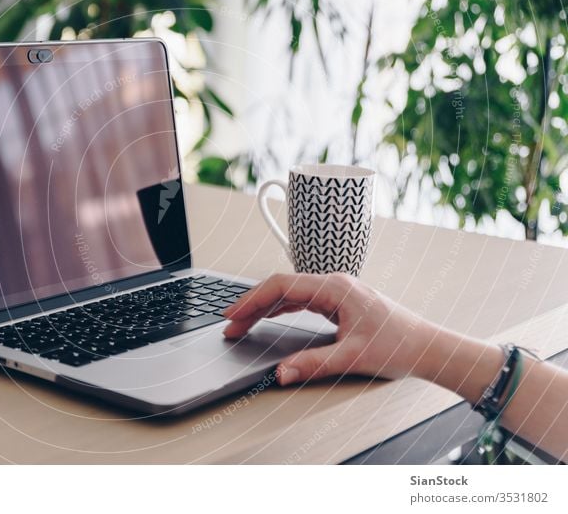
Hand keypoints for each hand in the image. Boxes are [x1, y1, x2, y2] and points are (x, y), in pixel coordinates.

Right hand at [222, 273, 440, 385]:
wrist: (427, 346)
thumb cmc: (399, 344)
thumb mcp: (353, 357)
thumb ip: (314, 364)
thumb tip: (282, 372)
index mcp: (335, 288)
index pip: (281, 286)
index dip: (252, 300)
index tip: (232, 315)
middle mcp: (333, 284)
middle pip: (281, 288)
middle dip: (252, 305)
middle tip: (229, 324)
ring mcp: (336, 292)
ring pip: (289, 294)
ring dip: (264, 308)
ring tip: (241, 324)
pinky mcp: (339, 303)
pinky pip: (301, 301)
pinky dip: (280, 309)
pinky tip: (268, 318)